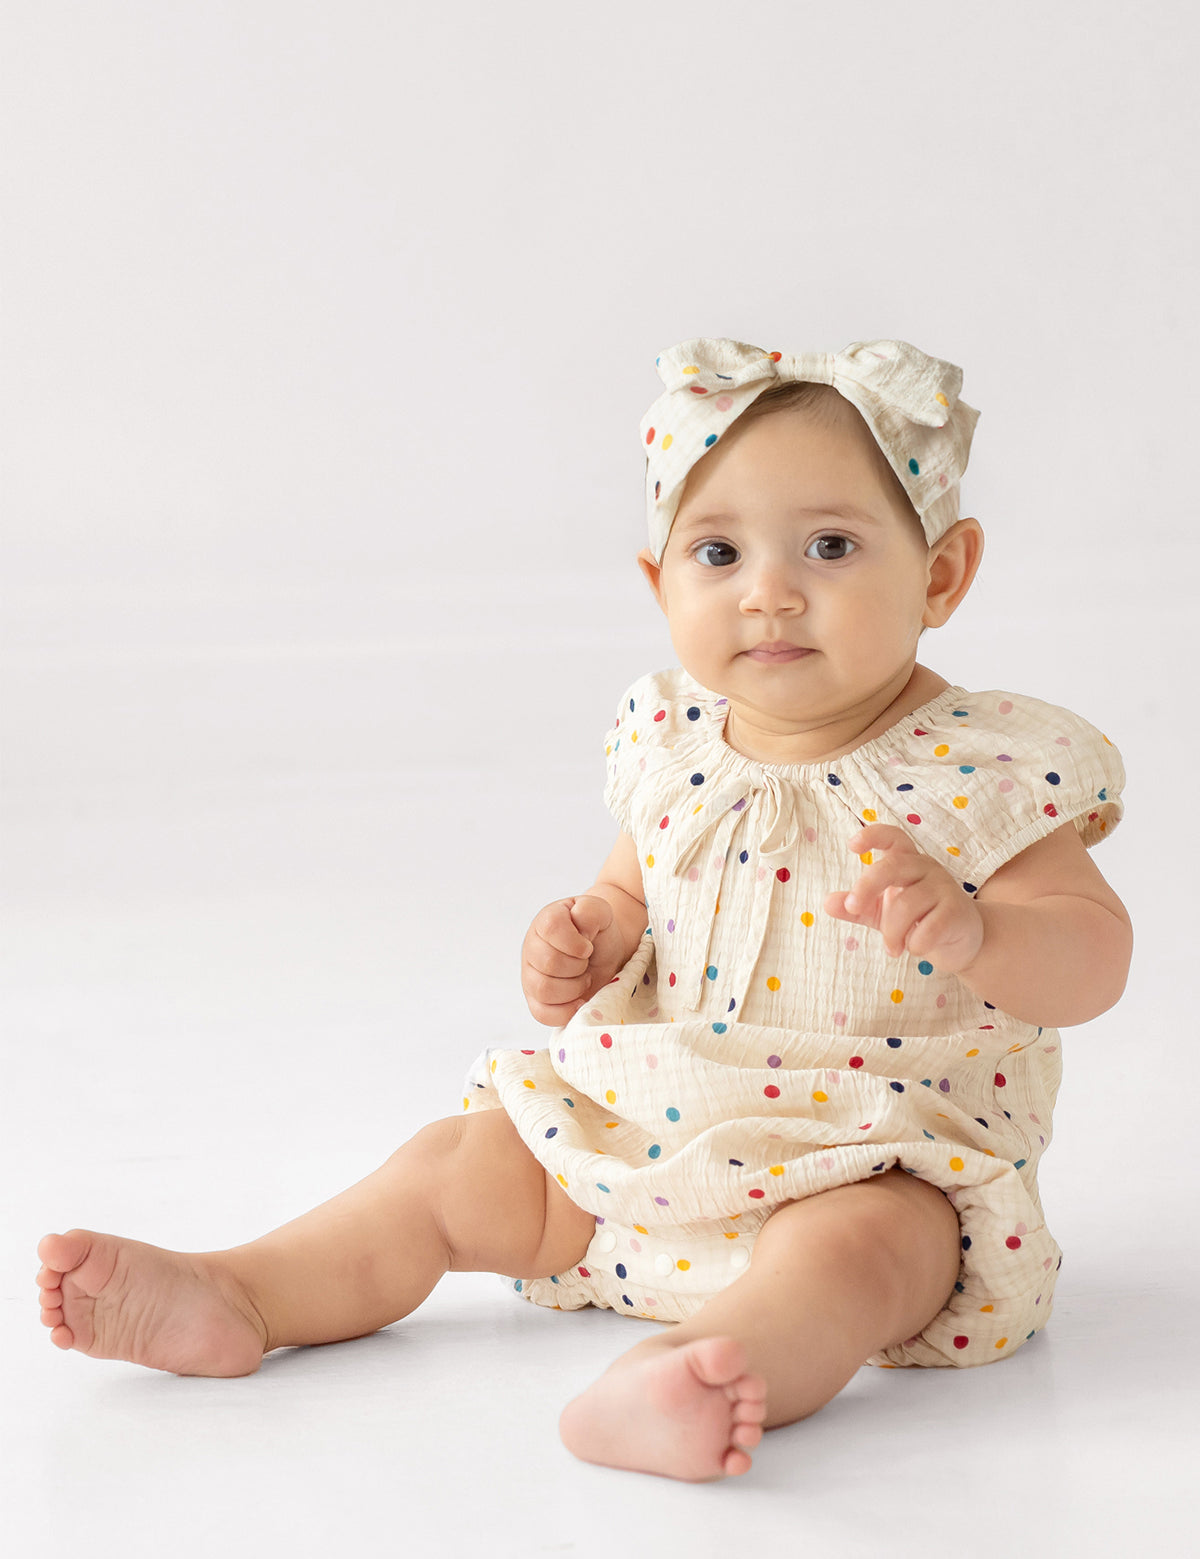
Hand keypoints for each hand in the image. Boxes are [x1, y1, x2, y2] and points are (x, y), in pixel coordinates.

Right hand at [521, 895, 626, 1026]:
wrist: (604, 953)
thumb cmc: (598, 933)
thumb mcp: (601, 912)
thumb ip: (591, 910)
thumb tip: (580, 929)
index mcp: (546, 921)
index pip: (552, 928)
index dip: (575, 942)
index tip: (588, 946)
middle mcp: (532, 948)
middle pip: (550, 963)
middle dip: (578, 966)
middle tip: (586, 962)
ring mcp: (530, 976)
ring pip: (544, 989)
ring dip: (574, 987)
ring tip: (583, 978)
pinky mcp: (536, 1001)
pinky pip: (543, 1013)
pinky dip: (566, 1010)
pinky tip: (580, 1000)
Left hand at [823, 824, 984, 973]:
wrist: (961, 942)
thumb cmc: (918, 919)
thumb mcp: (882, 912)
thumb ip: (857, 907)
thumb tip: (827, 903)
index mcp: (907, 862)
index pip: (893, 837)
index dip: (873, 835)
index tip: (852, 845)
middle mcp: (926, 868)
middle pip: (893, 866)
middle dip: (866, 886)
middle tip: (852, 908)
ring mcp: (944, 887)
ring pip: (907, 905)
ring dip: (892, 932)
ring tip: (892, 949)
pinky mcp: (957, 911)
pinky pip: (928, 928)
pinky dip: (915, 944)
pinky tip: (915, 949)